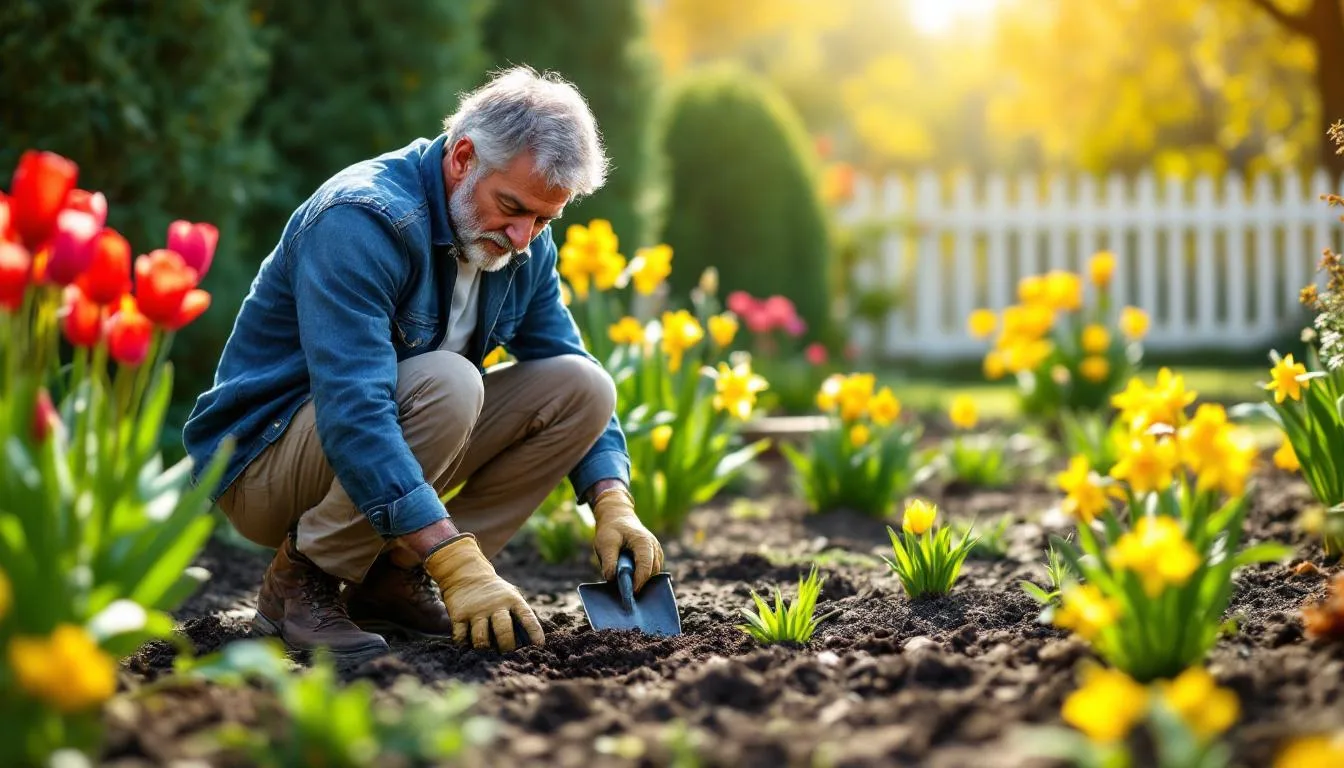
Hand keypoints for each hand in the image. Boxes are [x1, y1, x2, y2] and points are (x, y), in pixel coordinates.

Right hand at [423, 534, 543, 650]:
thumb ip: (519, 615)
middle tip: (507, 654)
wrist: (466, 574)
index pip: (527, 617)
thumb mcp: (510, 596)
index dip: (534, 632)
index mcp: (512, 600)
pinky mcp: (459, 616)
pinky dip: (465, 646)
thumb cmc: (495, 593)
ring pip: (481, 638)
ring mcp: (476, 611)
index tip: (539, 645)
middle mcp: (495, 605)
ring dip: (485, 649)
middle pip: (503, 631)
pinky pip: (461, 638)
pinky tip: (469, 646)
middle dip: (507, 647)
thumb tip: (527, 643)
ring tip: (487, 652)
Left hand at [591, 485, 663, 591]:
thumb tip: (611, 579)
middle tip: (628, 598)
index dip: (639, 580)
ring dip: (642, 582)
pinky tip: (631, 585)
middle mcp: (654, 548)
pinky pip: (651, 573)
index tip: (631, 593)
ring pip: (653, 574)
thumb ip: (608, 560)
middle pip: (652, 572)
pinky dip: (643, 579)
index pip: (646, 565)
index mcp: (644, 542)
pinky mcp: (653, 558)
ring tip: (628, 592)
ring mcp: (656, 553)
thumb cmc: (611, 530)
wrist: (618, 518)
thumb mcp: (605, 543)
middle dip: (641, 584)